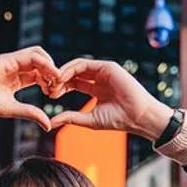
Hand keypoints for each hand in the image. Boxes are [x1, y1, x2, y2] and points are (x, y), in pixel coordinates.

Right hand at [0, 46, 60, 131]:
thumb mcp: (14, 109)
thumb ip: (31, 113)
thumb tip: (48, 126)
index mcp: (19, 80)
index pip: (41, 75)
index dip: (51, 82)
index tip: (55, 94)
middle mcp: (17, 68)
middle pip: (43, 63)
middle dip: (54, 73)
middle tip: (58, 87)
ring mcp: (13, 62)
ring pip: (39, 55)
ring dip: (51, 65)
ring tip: (56, 78)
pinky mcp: (9, 58)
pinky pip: (32, 55)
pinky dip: (44, 62)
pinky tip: (50, 74)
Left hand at [48, 59, 172, 139]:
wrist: (137, 117)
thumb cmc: (118, 120)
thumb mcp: (89, 119)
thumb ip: (71, 118)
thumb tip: (51, 122)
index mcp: (96, 89)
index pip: (73, 84)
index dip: (60, 88)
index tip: (50, 95)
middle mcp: (99, 78)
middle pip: (73, 74)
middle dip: (59, 80)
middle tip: (49, 88)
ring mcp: (103, 71)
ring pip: (77, 66)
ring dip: (63, 72)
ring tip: (54, 82)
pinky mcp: (107, 66)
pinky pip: (85, 64)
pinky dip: (72, 68)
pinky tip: (63, 76)